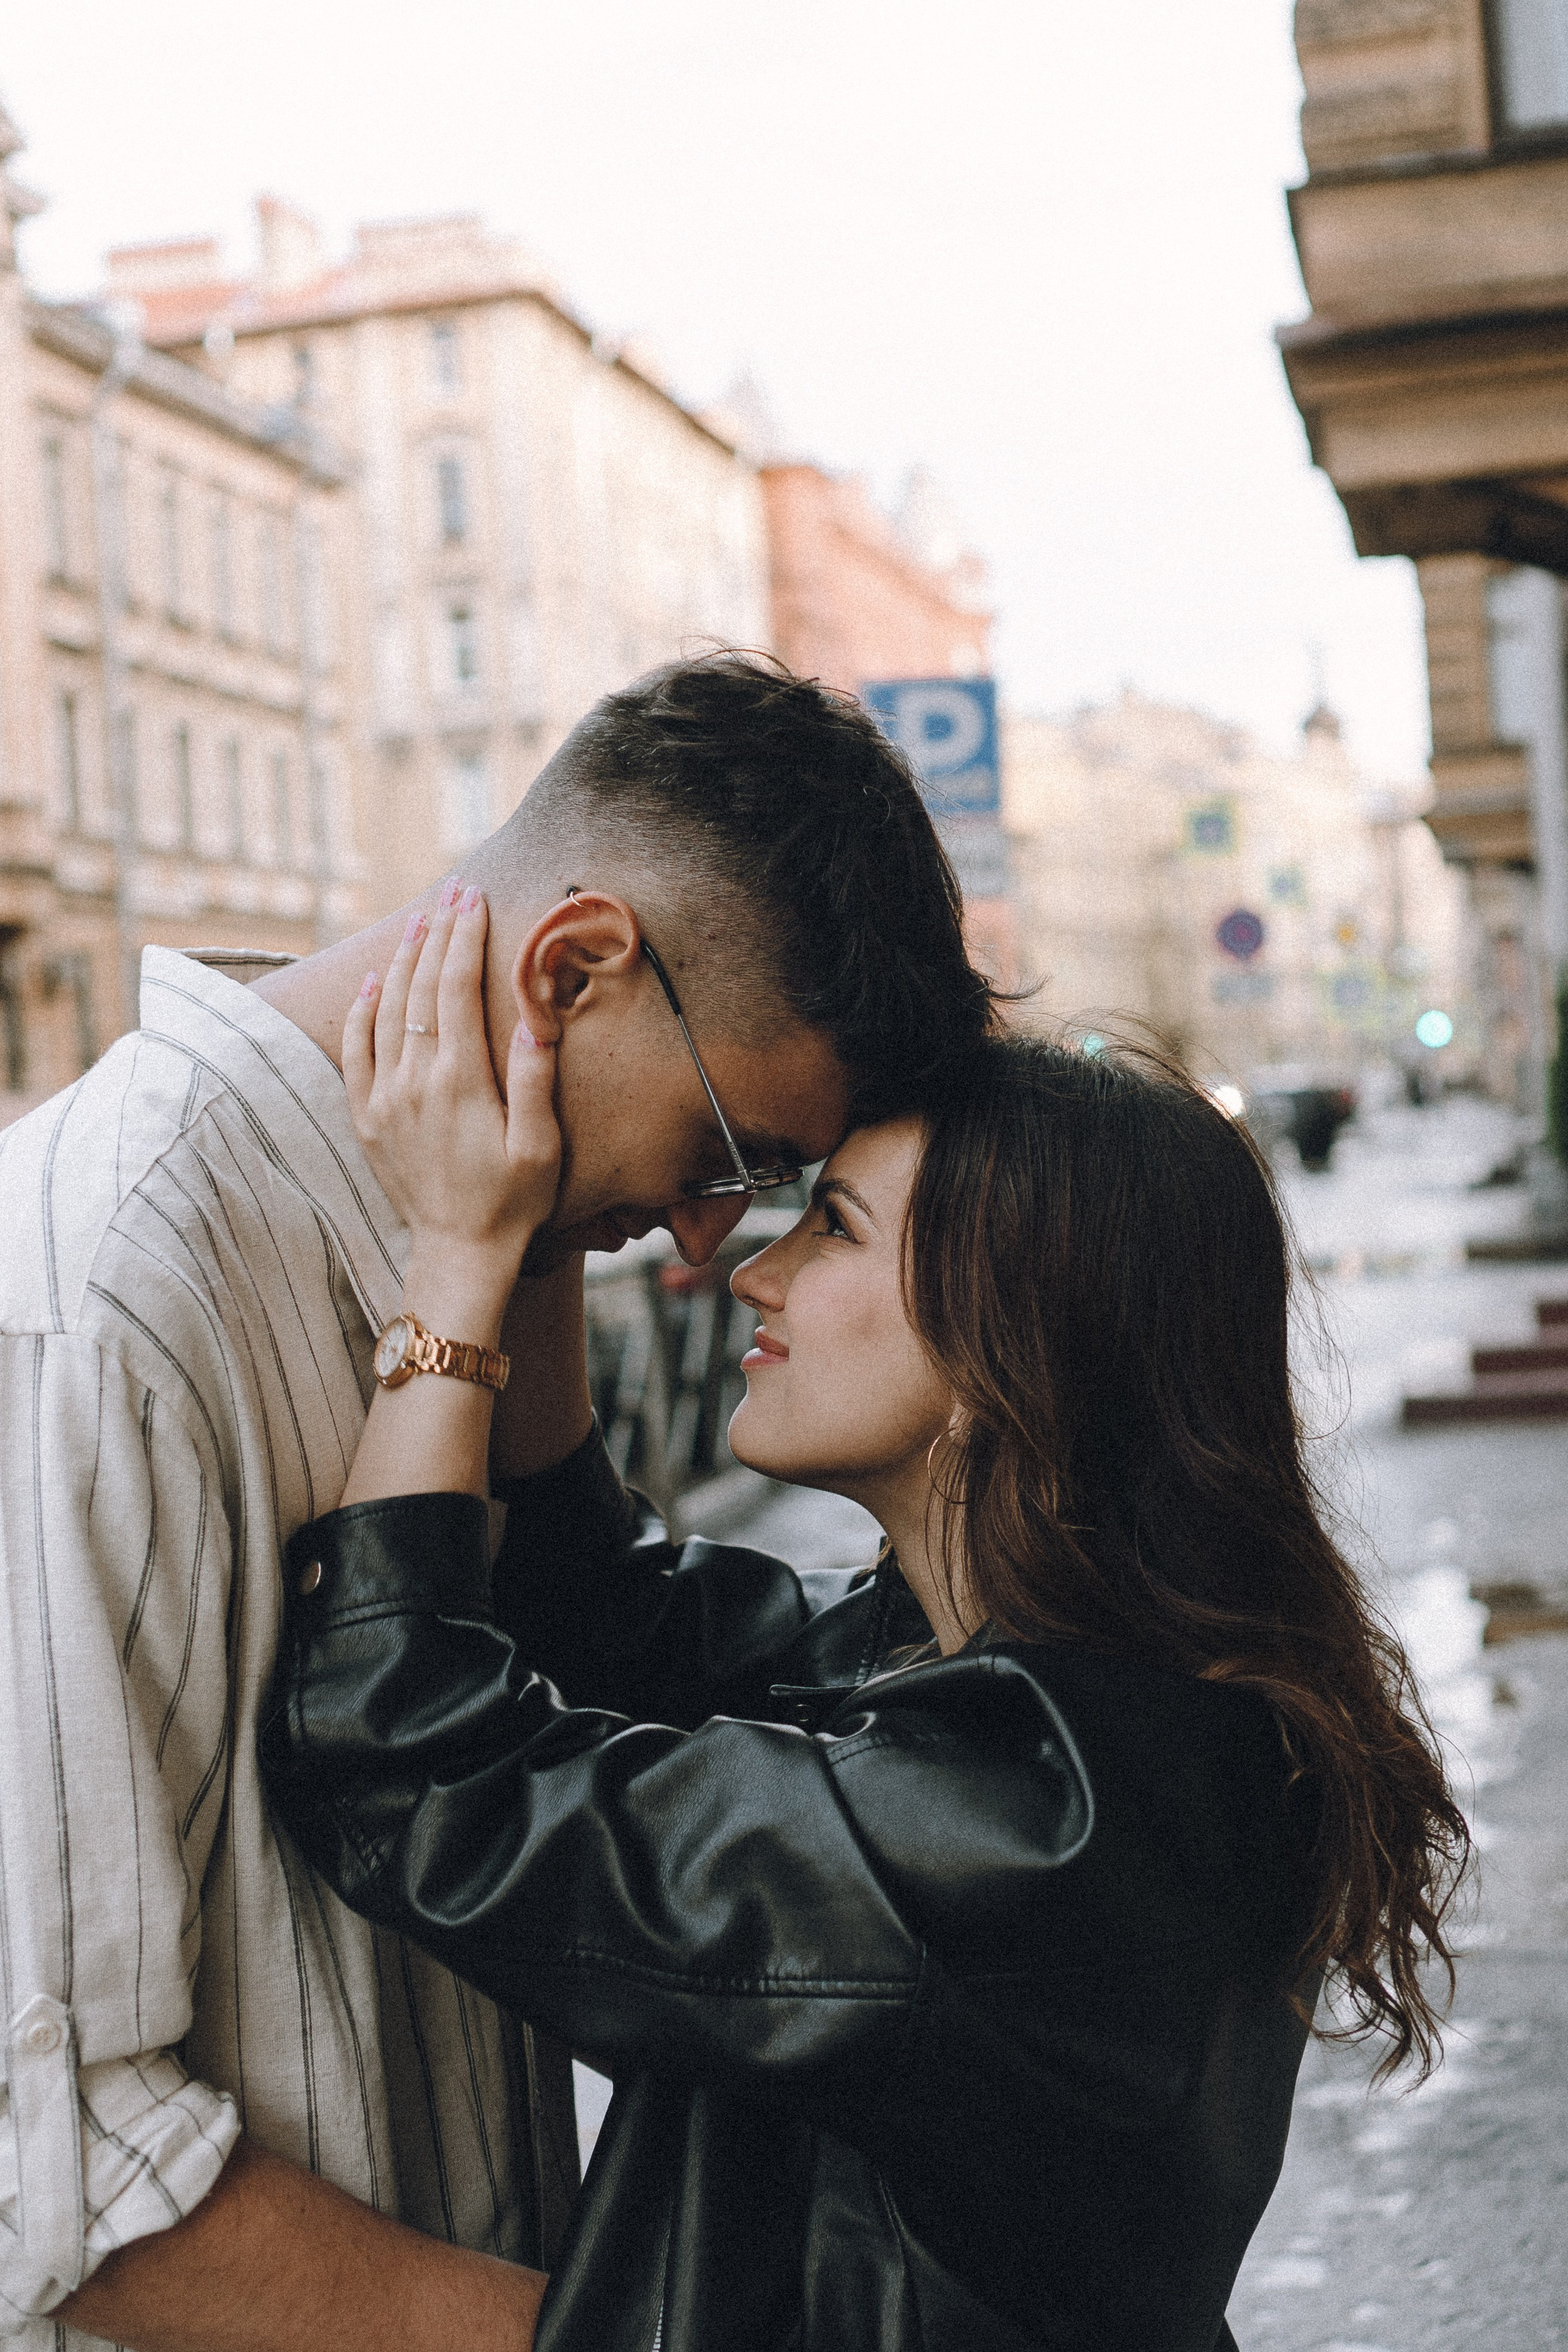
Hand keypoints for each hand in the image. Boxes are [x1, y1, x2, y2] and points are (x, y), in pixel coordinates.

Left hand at [345, 884, 560, 1302]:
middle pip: (421, 987)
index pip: (458, 988)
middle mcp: (415, 1080)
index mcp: (460, 1080)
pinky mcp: (366, 1116)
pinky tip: (371, 982)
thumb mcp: (541, 1146)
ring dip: (402, 960)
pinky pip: (356, 1049)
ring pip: (386, 1009)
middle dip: (438, 933)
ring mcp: (384, 1097)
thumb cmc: (513, 1200)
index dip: (465, 937)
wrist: (458, 1251)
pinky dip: (361, 1010)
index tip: (474, 898)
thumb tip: (538, 1016)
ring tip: (419, 922)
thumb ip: (535, 1080)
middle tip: (452, 893)